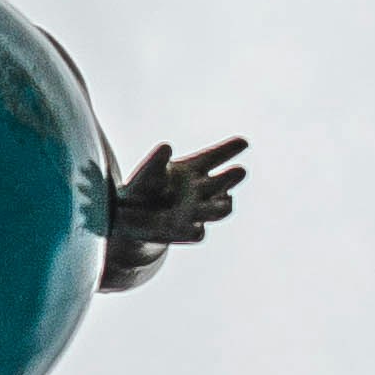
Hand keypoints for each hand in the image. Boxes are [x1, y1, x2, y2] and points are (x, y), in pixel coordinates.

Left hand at [103, 133, 246, 285]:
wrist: (131, 218)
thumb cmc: (143, 188)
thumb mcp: (147, 171)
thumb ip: (156, 161)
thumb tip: (166, 147)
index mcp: (193, 169)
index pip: (215, 156)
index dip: (229, 149)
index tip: (243, 142)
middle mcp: (200, 189)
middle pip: (222, 181)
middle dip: (231, 177)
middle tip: (239, 170)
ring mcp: (196, 212)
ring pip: (219, 210)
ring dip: (221, 206)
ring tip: (227, 200)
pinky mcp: (187, 232)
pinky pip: (197, 233)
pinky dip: (195, 229)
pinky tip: (196, 228)